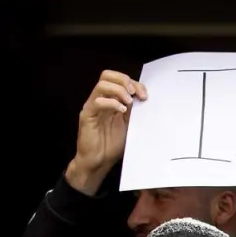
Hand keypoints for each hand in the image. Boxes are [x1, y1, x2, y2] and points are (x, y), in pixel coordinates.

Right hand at [65, 71, 146, 195]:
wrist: (99, 161)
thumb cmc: (113, 144)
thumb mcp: (130, 124)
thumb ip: (136, 112)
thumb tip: (148, 101)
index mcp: (111, 100)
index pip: (119, 79)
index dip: (134, 83)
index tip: (145, 96)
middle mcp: (100, 99)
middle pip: (107, 75)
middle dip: (125, 81)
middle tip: (136, 94)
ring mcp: (93, 106)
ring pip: (102, 85)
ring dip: (119, 91)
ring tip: (129, 102)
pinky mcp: (87, 115)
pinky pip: (97, 102)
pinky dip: (112, 103)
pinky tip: (122, 111)